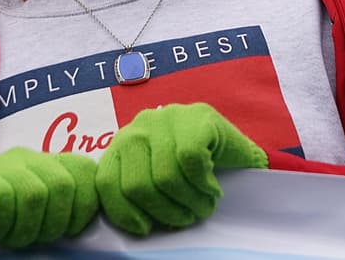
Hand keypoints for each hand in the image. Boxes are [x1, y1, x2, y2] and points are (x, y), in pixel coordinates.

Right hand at [0, 147, 97, 248]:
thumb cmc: (6, 225)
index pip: (84, 171)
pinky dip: (3, 224)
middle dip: (53, 224)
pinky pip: (1, 198)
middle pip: (61, 185)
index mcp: (49, 162)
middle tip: (35, 240)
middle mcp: (26, 157)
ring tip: (13, 239)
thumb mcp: (41, 212)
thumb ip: (63, 206)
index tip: (69, 231)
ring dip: (26, 229)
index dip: (83, 207)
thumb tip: (89, 224)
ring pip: (33, 193)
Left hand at [95, 103, 267, 236]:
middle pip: (136, 185)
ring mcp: (168, 117)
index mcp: (123, 144)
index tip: (145, 228)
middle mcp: (139, 126)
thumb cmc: (194, 175)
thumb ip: (136, 191)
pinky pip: (191, 160)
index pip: (106, 182)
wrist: (239, 156)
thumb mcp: (156, 180)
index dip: (124, 213)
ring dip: (189, 203)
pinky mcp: (197, 117)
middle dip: (164, 212)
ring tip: (202, 206)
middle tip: (186, 217)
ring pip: (165, 176)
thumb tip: (130, 225)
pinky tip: (212, 189)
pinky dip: (204, 184)